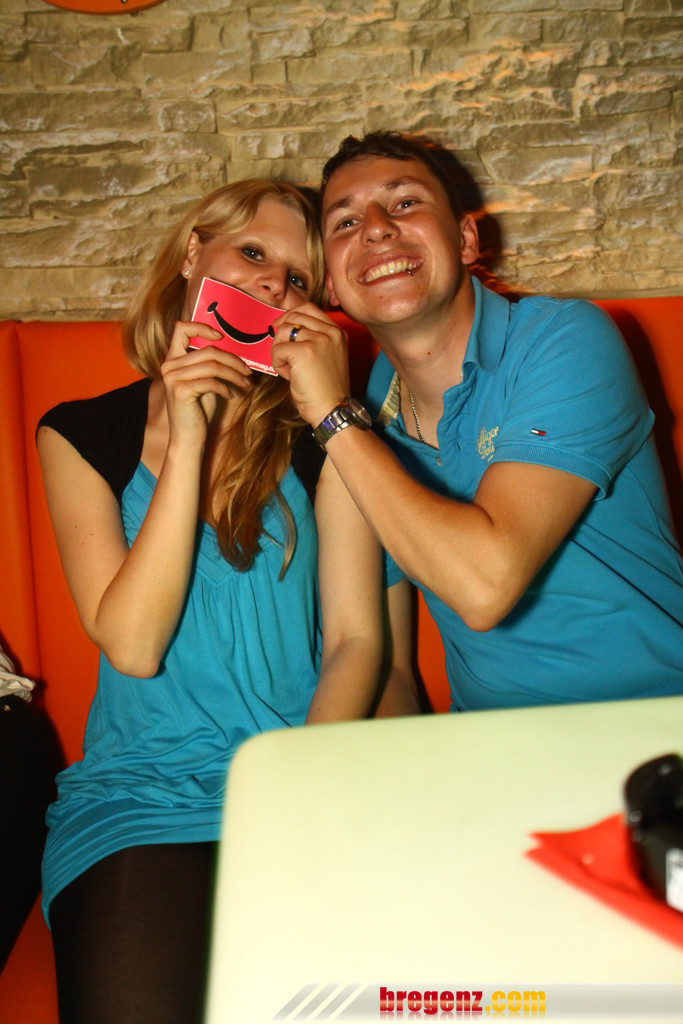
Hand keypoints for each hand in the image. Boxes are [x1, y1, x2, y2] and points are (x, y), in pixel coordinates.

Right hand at [160, 321, 252, 446]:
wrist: (188, 437)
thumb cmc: (198, 410)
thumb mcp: (204, 382)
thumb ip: (209, 365)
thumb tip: (233, 351)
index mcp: (173, 360)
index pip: (181, 329)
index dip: (202, 328)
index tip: (220, 337)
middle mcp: (169, 366)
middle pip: (209, 351)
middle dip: (234, 360)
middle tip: (247, 371)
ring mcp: (173, 377)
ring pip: (213, 365)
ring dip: (235, 374)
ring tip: (245, 383)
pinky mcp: (181, 390)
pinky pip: (212, 381)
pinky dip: (226, 388)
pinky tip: (230, 395)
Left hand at [271, 303, 350, 426]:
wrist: (331, 409)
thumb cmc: (325, 389)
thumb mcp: (326, 356)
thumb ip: (312, 338)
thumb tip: (282, 325)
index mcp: (338, 332)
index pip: (309, 308)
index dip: (291, 315)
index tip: (280, 326)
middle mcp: (330, 332)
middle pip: (294, 316)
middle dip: (281, 332)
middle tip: (280, 350)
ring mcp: (318, 340)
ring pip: (283, 332)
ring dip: (279, 350)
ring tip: (289, 368)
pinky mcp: (304, 352)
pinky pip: (278, 349)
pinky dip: (277, 364)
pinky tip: (289, 376)